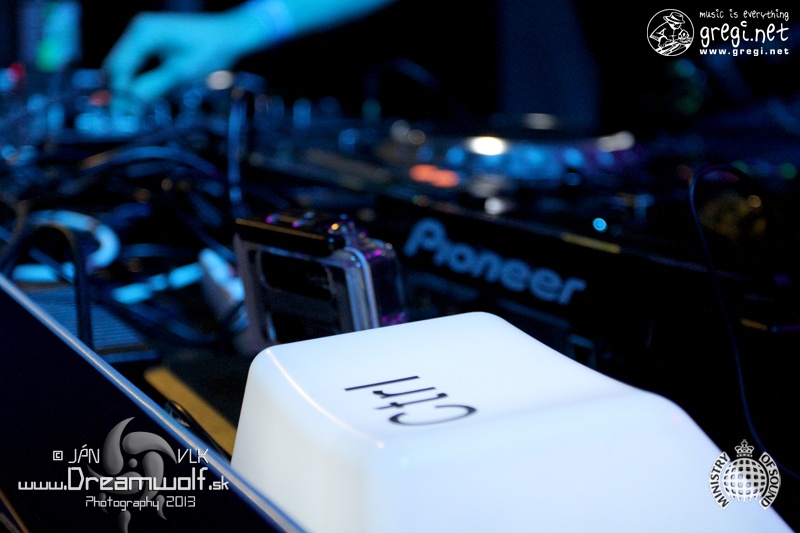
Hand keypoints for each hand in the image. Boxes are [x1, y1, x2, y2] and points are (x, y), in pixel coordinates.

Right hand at [103, 8, 270, 102]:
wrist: (228, 36)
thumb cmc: (209, 49)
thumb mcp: (181, 73)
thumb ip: (153, 87)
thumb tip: (129, 104)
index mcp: (144, 33)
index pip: (120, 66)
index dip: (118, 92)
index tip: (120, 115)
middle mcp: (138, 29)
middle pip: (117, 65)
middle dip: (119, 90)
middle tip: (122, 116)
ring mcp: (143, 34)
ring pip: (124, 66)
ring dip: (127, 86)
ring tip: (131, 109)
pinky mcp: (150, 42)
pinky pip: (136, 64)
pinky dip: (136, 80)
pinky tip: (140, 95)